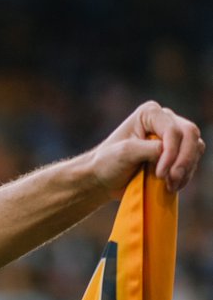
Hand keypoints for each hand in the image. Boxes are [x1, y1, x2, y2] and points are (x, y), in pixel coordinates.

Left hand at [90, 101, 204, 195]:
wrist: (104, 178)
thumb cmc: (108, 163)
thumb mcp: (124, 154)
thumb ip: (148, 149)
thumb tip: (167, 151)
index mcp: (150, 113)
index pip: (172, 130)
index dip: (171, 153)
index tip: (160, 174)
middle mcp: (165, 119)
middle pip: (190, 135)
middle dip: (184, 160)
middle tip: (172, 181)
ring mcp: (173, 135)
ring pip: (195, 147)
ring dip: (186, 169)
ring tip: (171, 185)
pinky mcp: (177, 151)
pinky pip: (193, 160)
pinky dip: (186, 173)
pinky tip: (173, 185)